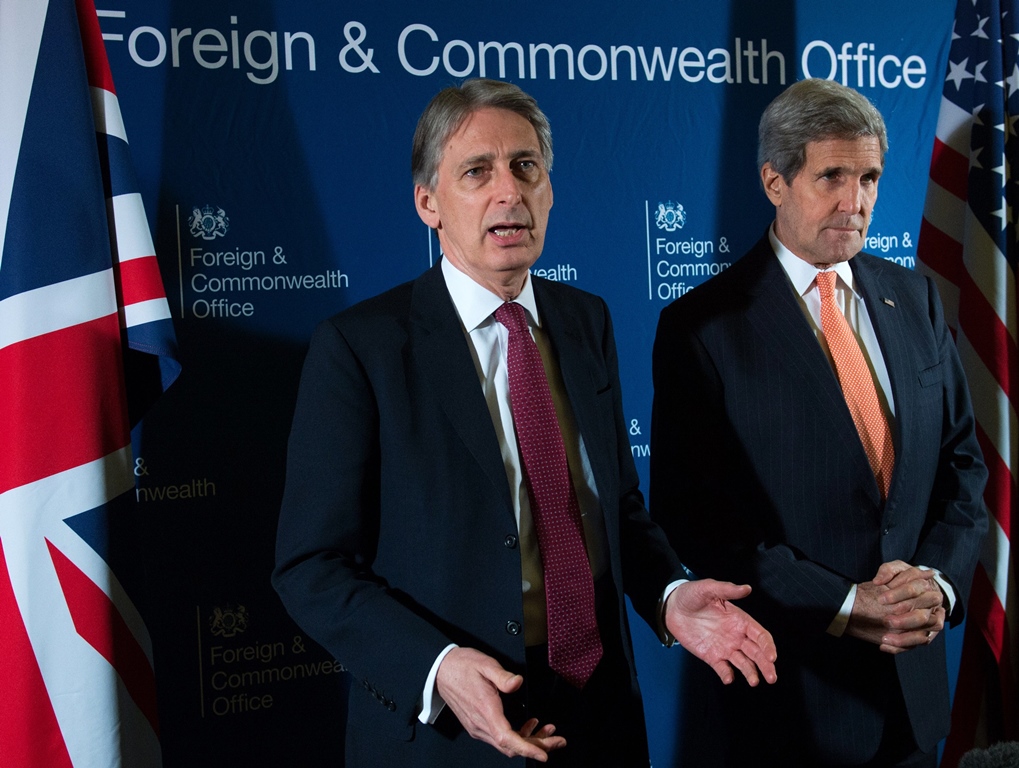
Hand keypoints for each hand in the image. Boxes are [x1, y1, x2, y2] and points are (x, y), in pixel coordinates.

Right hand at [435, 647, 565, 761]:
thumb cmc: (462, 666)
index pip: (507, 739)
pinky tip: (528, 724)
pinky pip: (499, 738)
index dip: (527, 749)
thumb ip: (502, 675)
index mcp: (485, 710)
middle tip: (557, 740)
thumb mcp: (485, 664)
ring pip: (506, 744)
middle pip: (511, 746)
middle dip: (537, 746)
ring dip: (528, 741)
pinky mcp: (477, 725)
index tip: (544, 754)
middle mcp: (480, 724)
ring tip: (547, 731)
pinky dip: (517, 736)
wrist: (440, 670)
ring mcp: (477, 727)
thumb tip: (518, 682)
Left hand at [665, 580, 777, 685]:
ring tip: (754, 681)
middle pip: (757, 653)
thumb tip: (747, 588)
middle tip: (772, 677)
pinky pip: (722, 668)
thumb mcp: (708, 588)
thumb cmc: (692, 595)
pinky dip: (727, 674)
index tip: (772, 656)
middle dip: (766, 665)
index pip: (760, 635)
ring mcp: (725, 647)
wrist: (672, 607)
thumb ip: (727, 589)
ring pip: (743, 663)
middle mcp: (736, 636)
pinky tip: (728, 678)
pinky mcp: (712, 656)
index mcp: (740, 620)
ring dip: (750, 672)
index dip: (768, 646)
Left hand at [846, 561, 945, 652]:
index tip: (881, 599)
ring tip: (884, 638)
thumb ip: (888, 570)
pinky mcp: (926, 635)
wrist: (905, 594)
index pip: (915, 590)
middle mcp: (933, 606)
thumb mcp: (896, 569)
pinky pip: (916, 645)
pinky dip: (901, 647)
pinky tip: (884, 646)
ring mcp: (932, 623)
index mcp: (927, 587)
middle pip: (922, 617)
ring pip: (923, 635)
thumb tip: (879, 581)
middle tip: (886, 621)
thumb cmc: (900, 579)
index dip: (898, 594)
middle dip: (904, 620)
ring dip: (904, 638)